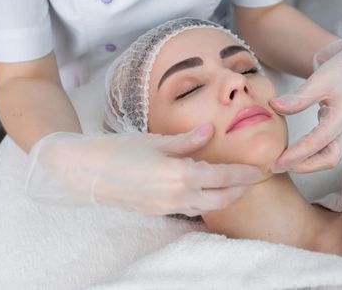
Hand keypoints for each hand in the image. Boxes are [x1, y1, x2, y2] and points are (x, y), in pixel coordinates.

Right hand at [25, 124, 261, 215]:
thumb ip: (187, 140)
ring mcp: (166, 207)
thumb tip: (209, 130)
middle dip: (240, 189)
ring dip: (225, 198)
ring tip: (235, 185)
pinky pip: (190, 209)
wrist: (84, 171)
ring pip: (206, 207)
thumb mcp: (156, 141)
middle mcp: (177, 196)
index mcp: (180, 175)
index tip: (258, 169)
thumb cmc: (118, 150)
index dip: (243, 174)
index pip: (223, 177)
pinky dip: (205, 202)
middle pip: (221, 198)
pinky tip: (207, 191)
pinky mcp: (156, 211)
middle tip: (253, 179)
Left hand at [269, 39, 341, 172]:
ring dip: (308, 164)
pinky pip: (328, 150)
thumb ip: (298, 97)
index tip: (278, 162)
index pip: (319, 141)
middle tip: (278, 167)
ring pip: (330, 157)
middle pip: (330, 158)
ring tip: (283, 163)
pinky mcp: (341, 131)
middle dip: (304, 166)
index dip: (298, 154)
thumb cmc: (340, 69)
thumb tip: (274, 106)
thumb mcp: (319, 80)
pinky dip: (312, 156)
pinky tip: (295, 155)